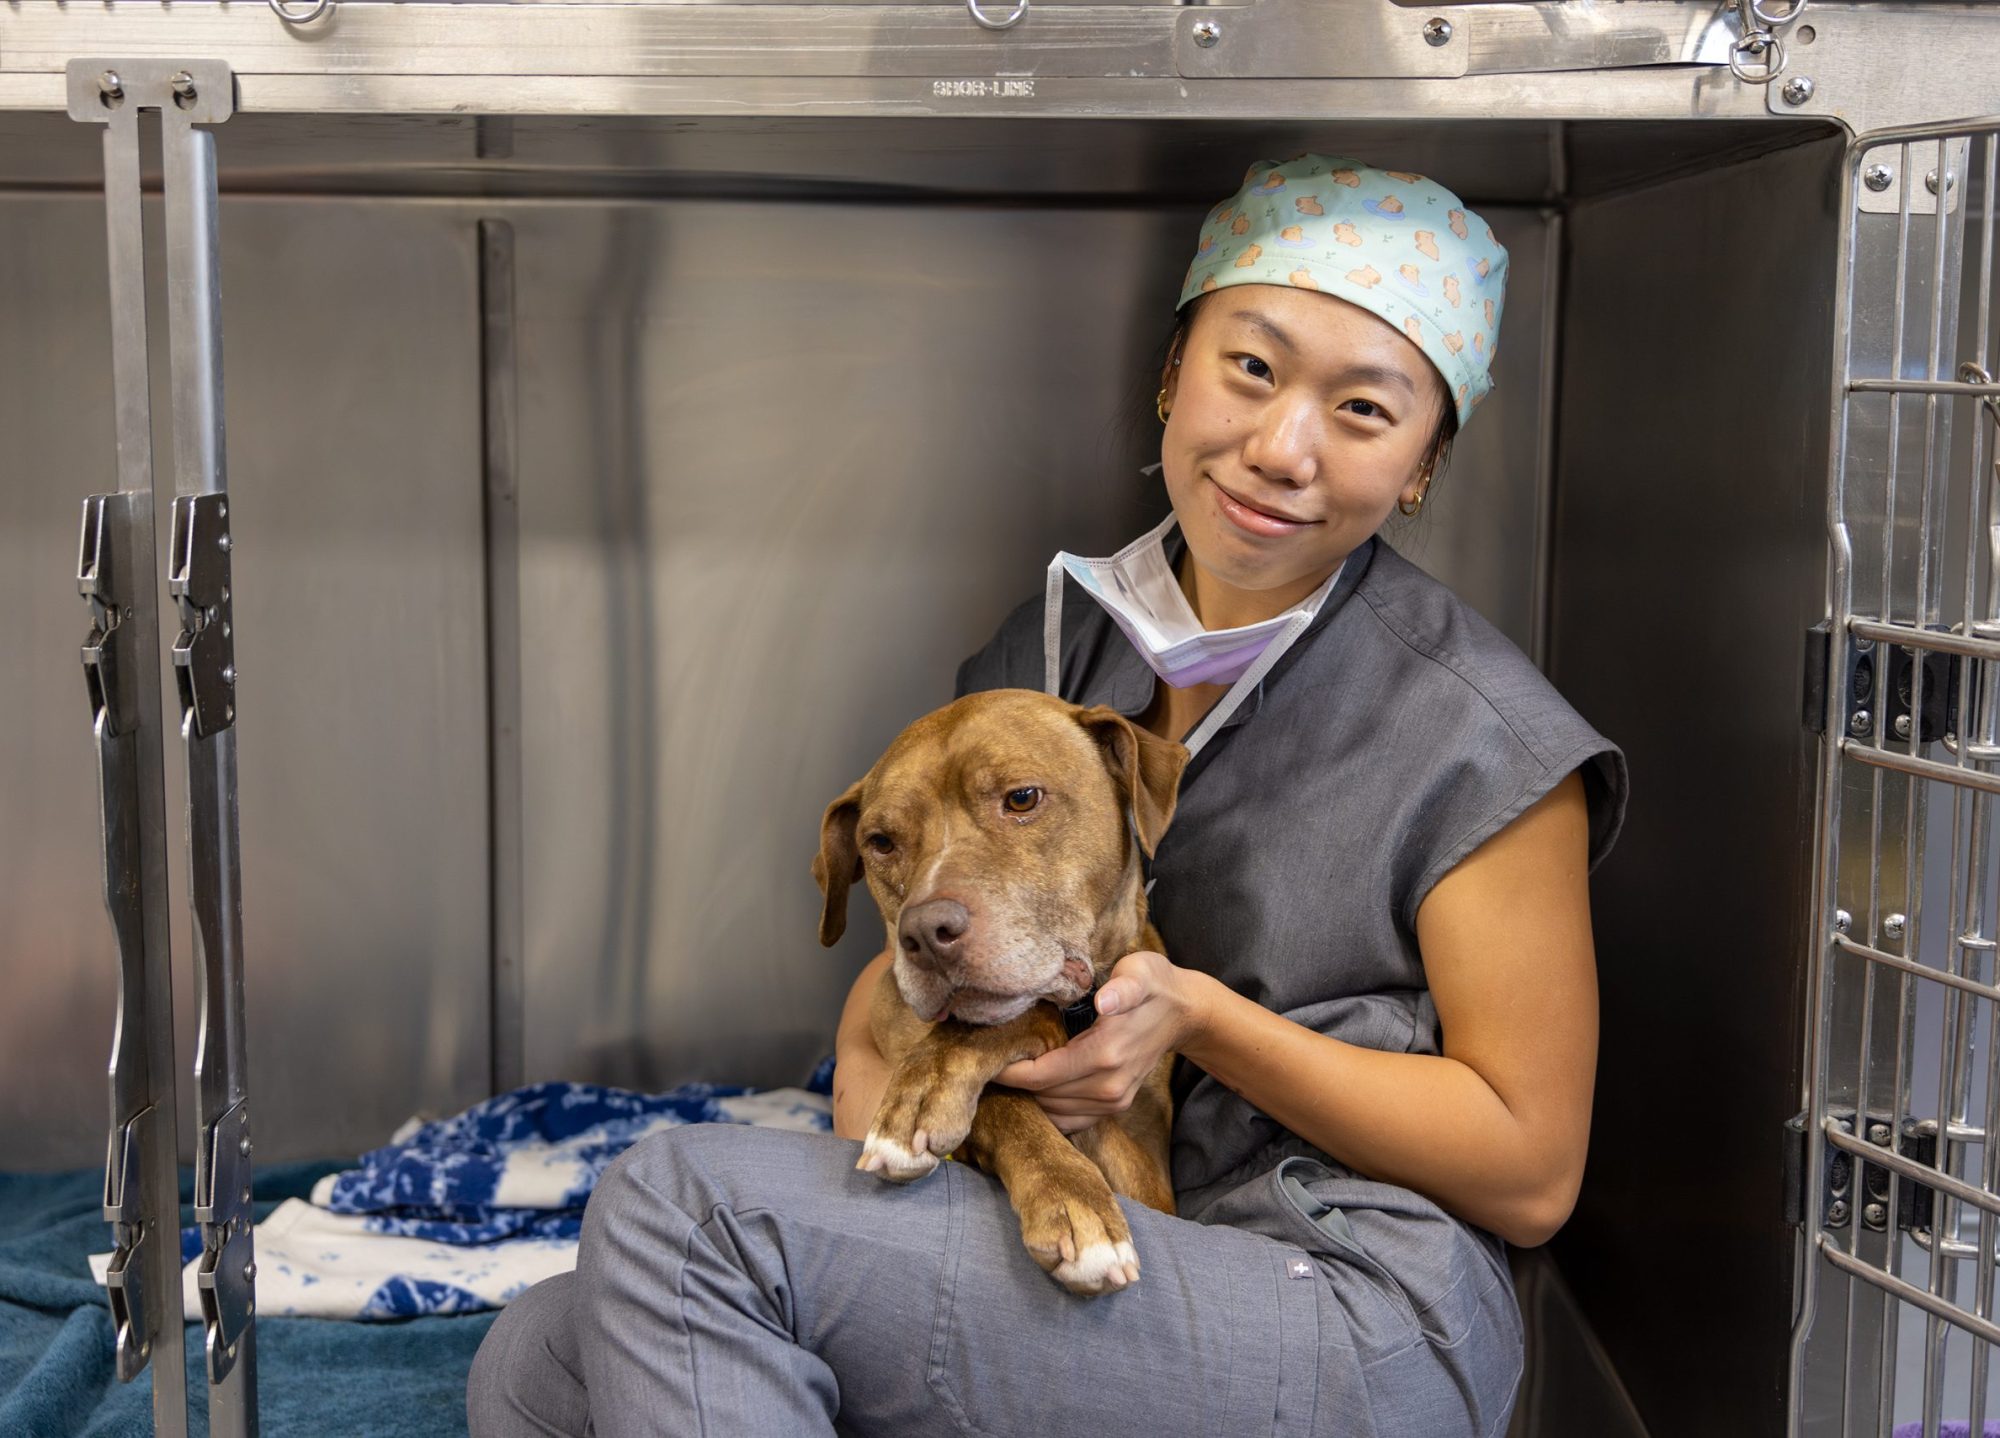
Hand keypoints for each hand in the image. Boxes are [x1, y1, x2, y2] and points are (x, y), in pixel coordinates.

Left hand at [994, 951, 1207, 1135]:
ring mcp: (1114, 1101)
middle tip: (991, 1060)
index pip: (1041, 1075)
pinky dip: (1049, 1109)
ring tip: (1010, 1071)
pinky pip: (1071, 1121)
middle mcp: (1109, 1086)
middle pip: (1042, 1097)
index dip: (1008, 1070)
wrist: (1184, 1013)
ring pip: (1054, 1112)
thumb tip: (1104, 1001)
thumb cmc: (1154, 986)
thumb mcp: (1140, 972)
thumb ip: (1123, 987)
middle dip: (1013, 1082)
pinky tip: (1036, 1088)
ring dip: (1029, 1097)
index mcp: (1106, 1054)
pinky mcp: (1116, 1107)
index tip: (986, 1056)